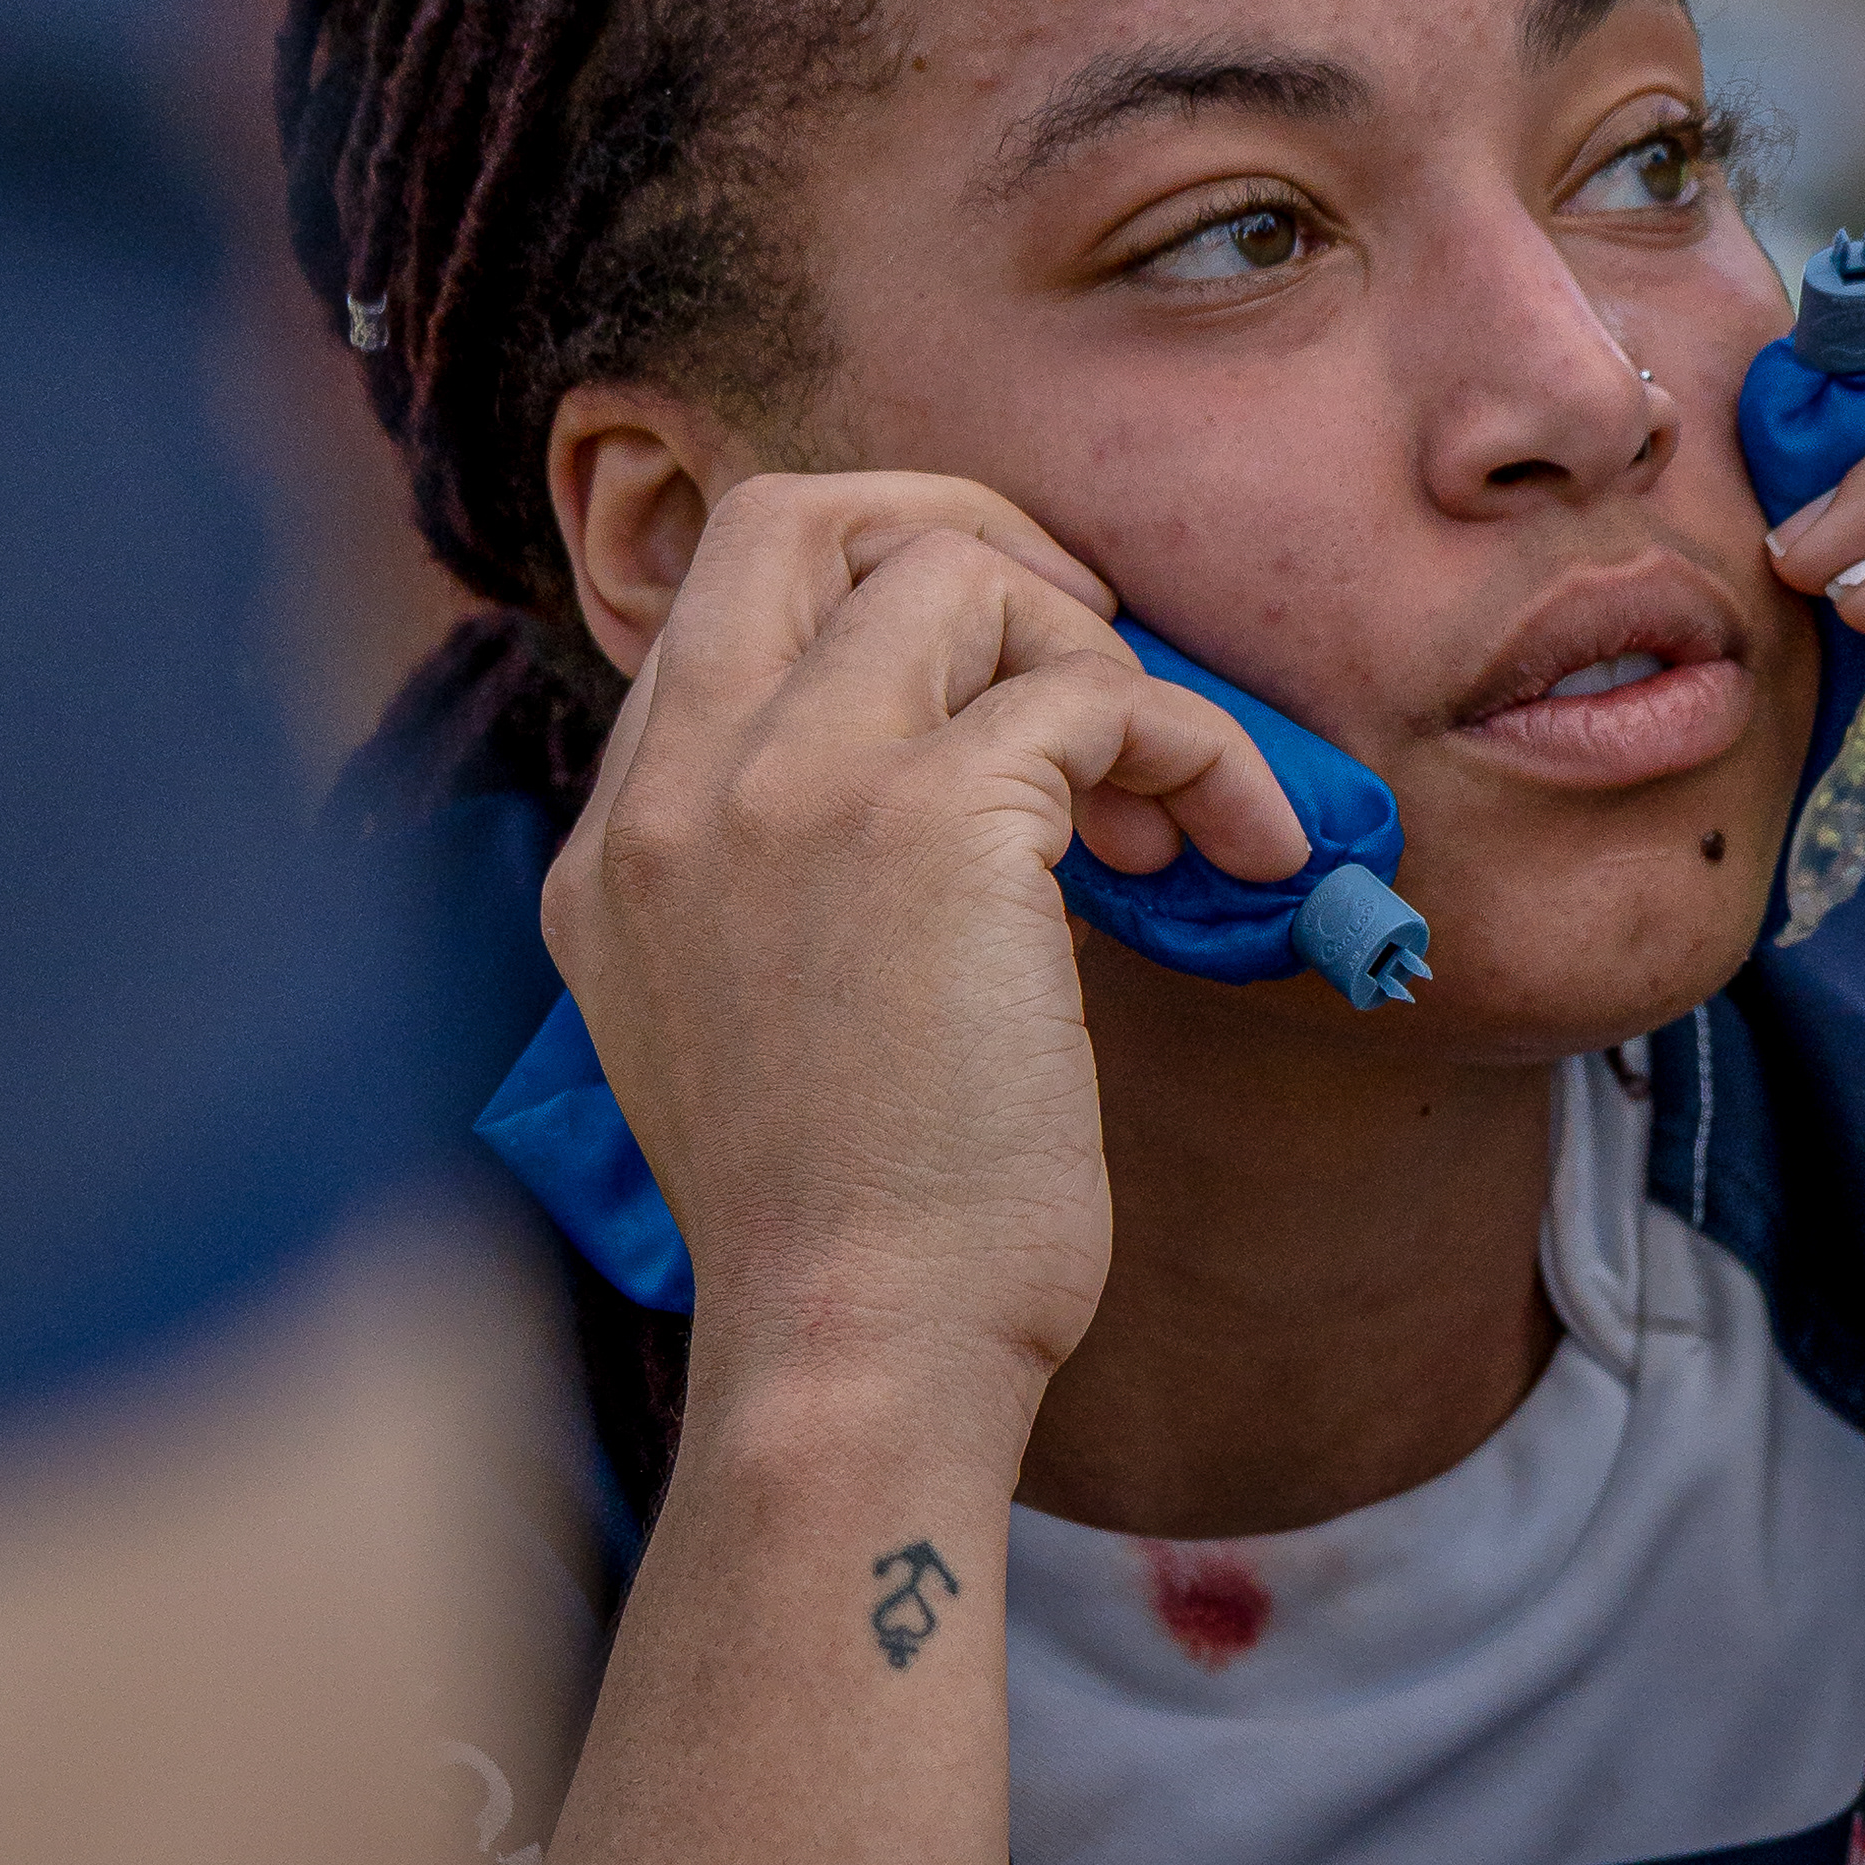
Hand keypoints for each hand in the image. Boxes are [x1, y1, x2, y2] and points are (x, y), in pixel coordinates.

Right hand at [542, 471, 1304, 1424]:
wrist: (857, 1353)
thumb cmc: (848, 1231)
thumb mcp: (734, 1025)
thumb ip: (779, 882)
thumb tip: (978, 772)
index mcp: (620, 843)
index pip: (725, 600)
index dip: (880, 599)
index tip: (997, 684)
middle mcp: (679, 791)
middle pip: (798, 511)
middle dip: (968, 534)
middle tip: (1084, 640)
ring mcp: (788, 792)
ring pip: (958, 575)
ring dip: (1099, 659)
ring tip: (1165, 807)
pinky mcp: (930, 824)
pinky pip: (1098, 690)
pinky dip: (1198, 744)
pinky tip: (1244, 844)